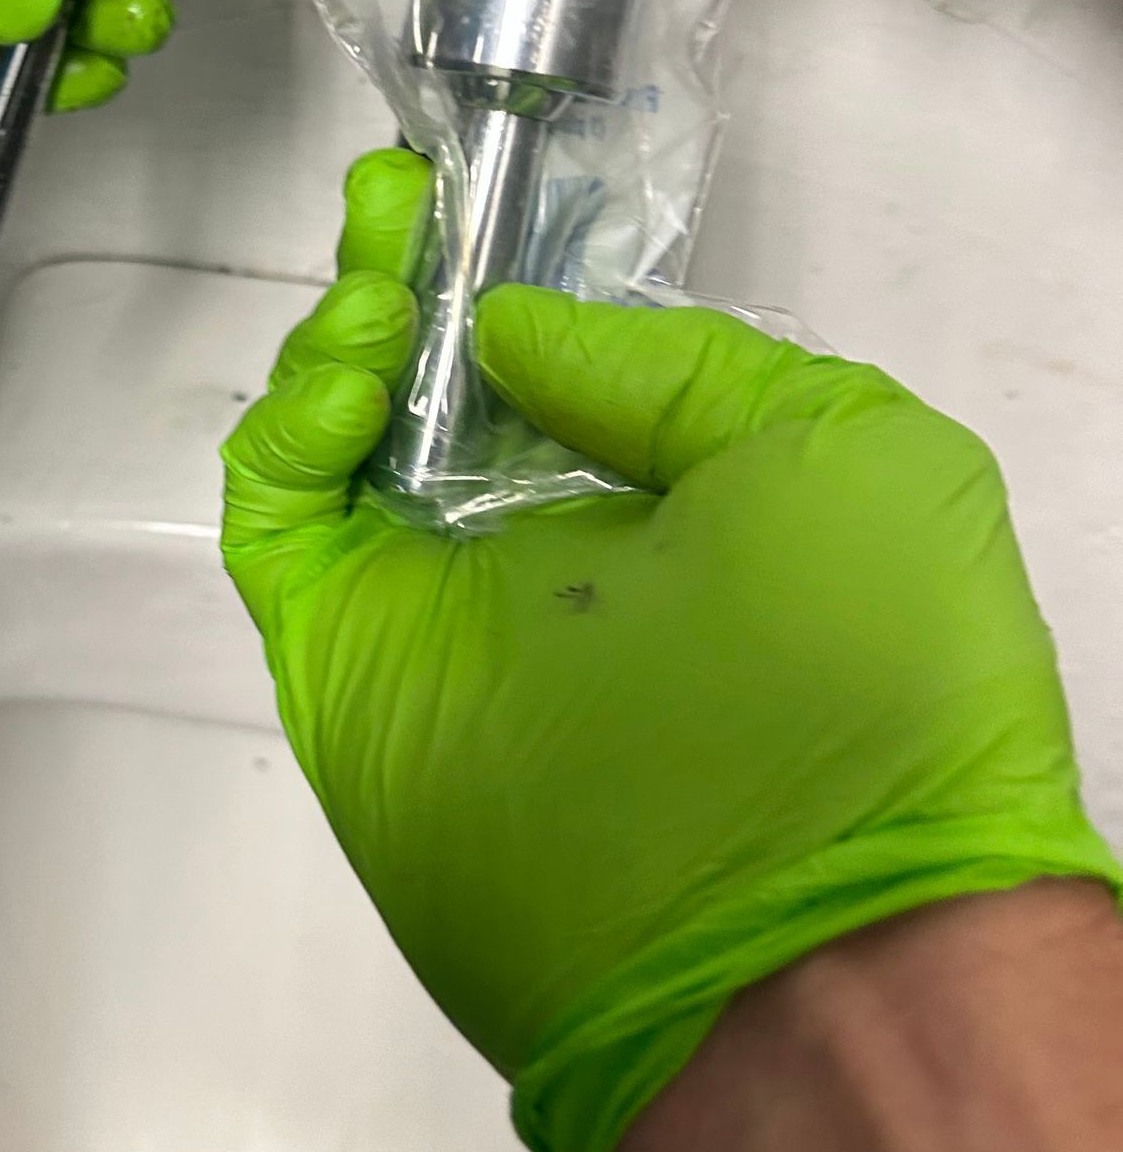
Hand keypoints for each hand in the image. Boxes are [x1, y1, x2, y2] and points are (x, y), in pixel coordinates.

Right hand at [222, 147, 1120, 1151]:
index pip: (563, 374)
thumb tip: (519, 335)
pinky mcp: (348, 662)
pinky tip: (353, 370)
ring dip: (342, 338)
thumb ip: (676, 366)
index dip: (513, 281)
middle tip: (393, 206)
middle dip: (403, 285)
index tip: (480, 201)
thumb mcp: (843, 454)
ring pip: (342, 448)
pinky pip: (279, 526)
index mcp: (678, 514)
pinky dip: (289, 428)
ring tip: (380, 282)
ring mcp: (441, 614)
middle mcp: (552, 560)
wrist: (794, 949)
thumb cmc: (871, 685)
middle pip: (435, 395)